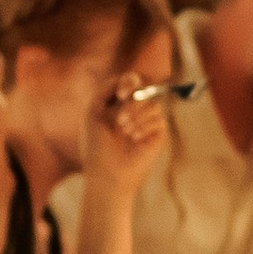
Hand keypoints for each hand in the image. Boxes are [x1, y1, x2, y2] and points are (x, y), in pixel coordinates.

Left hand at [84, 86, 167, 200]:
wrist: (106, 175)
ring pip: (152, 103)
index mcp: (118, 103)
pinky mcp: (157, 134)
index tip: (121, 96)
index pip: (131, 80)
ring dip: (136, 116)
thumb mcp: (93, 112)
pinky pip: (159, 119)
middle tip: (120, 121)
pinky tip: (135, 139)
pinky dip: (144, 127)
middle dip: (132, 102)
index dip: (129, 82)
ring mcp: (147, 121)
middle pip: (144, 88)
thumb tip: (127, 78)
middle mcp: (134, 110)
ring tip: (124, 132)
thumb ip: (106, 89)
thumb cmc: (96, 147)